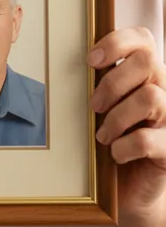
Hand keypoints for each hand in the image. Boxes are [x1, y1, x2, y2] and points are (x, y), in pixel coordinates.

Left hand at [90, 27, 165, 217]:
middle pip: (149, 61)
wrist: (128, 187)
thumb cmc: (110, 136)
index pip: (144, 39)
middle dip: (113, 82)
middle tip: (94, 104)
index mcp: (146, 75)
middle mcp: (164, 92)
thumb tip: (69, 63)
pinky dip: (124, 146)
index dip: (117, 43)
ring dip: (117, 116)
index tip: (90, 61)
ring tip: (102, 135)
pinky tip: (116, 154)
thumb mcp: (101, 105)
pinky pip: (148, 139)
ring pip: (151, 96)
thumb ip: (98, 81)